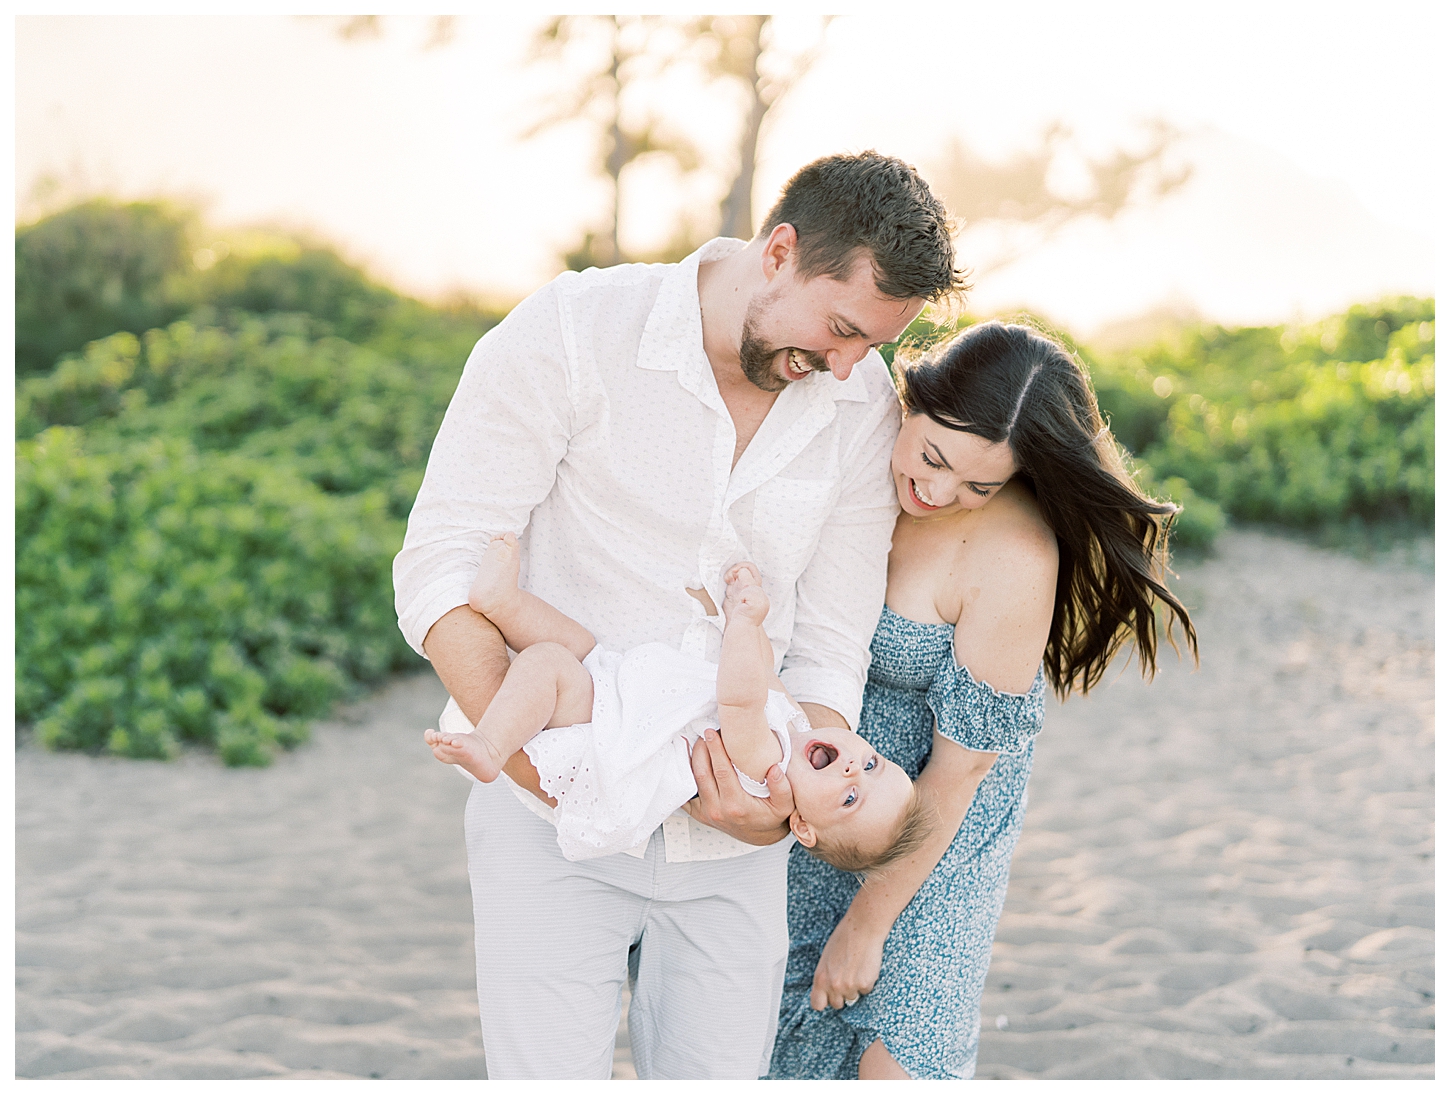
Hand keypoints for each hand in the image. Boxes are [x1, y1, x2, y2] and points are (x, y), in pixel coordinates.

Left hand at [682, 728, 793, 844]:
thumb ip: (782, 788)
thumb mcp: (783, 805)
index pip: (722, 772)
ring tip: (698, 741)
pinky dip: (684, 775)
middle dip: (701, 749)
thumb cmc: (770, 816)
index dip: (715, 750)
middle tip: (706, 732)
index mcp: (737, 805)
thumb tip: (774, 769)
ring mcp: (706, 812)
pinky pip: (686, 792)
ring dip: (693, 758)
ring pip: (692, 780)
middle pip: (702, 773)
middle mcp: (718, 810)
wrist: (758, 835)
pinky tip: (686, 759)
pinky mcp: (698, 813)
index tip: (713, 732)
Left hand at [810, 914, 885, 1010]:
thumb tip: (828, 991)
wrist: (863, 928)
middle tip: (846, 977)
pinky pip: (866, 991)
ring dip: (855, 987)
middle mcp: (833, 985)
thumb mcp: (826, 959)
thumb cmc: (844, 939)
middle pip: (837, 1004)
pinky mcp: (865, 984)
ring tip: (856, 968)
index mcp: (820, 978)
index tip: (829, 996)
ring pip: (853, 998)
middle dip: (841, 995)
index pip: (817, 1004)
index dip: (824, 1001)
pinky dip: (867, 981)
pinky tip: (865, 966)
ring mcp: (850, 986)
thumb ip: (826, 977)